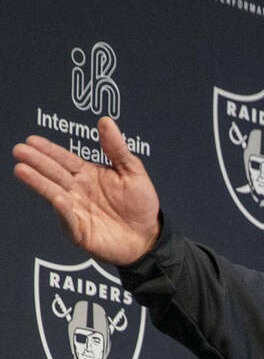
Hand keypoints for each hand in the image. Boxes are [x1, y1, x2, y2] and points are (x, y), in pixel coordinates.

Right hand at [13, 116, 160, 264]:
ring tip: (22, 170)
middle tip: (20, 150)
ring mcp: (77, 211)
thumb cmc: (140, 204)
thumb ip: (117, 149)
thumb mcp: (133, 172)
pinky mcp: (81, 232)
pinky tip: (57, 199)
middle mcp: (78, 191)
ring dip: (39, 183)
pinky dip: (63, 210)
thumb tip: (106, 121)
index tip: (32, 139)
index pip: (64, 159)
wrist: (149, 236)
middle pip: (55, 173)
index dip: (49, 149)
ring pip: (56, 194)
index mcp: (87, 174)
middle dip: (37, 162)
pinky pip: (70, 221)